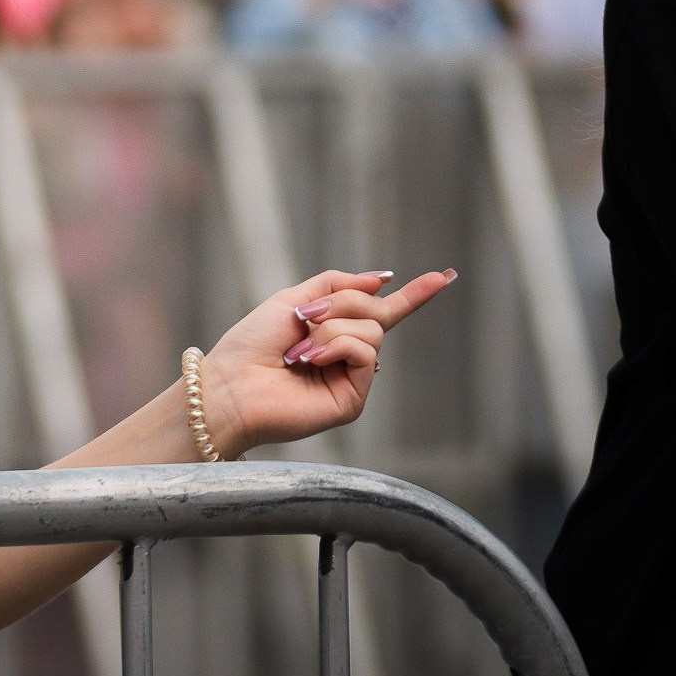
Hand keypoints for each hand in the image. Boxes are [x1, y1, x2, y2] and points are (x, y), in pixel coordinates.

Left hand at [197, 269, 454, 455]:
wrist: (231, 384)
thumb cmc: (251, 344)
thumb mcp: (291, 300)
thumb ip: (335, 286)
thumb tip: (382, 279)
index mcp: (333, 330)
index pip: (380, 310)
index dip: (413, 295)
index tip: (443, 277)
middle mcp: (347, 354)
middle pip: (375, 312)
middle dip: (341, 303)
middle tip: (303, 318)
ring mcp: (352, 377)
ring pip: (372, 331)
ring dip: (331, 328)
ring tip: (298, 350)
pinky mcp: (353, 398)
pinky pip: (365, 353)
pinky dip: (337, 346)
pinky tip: (310, 360)